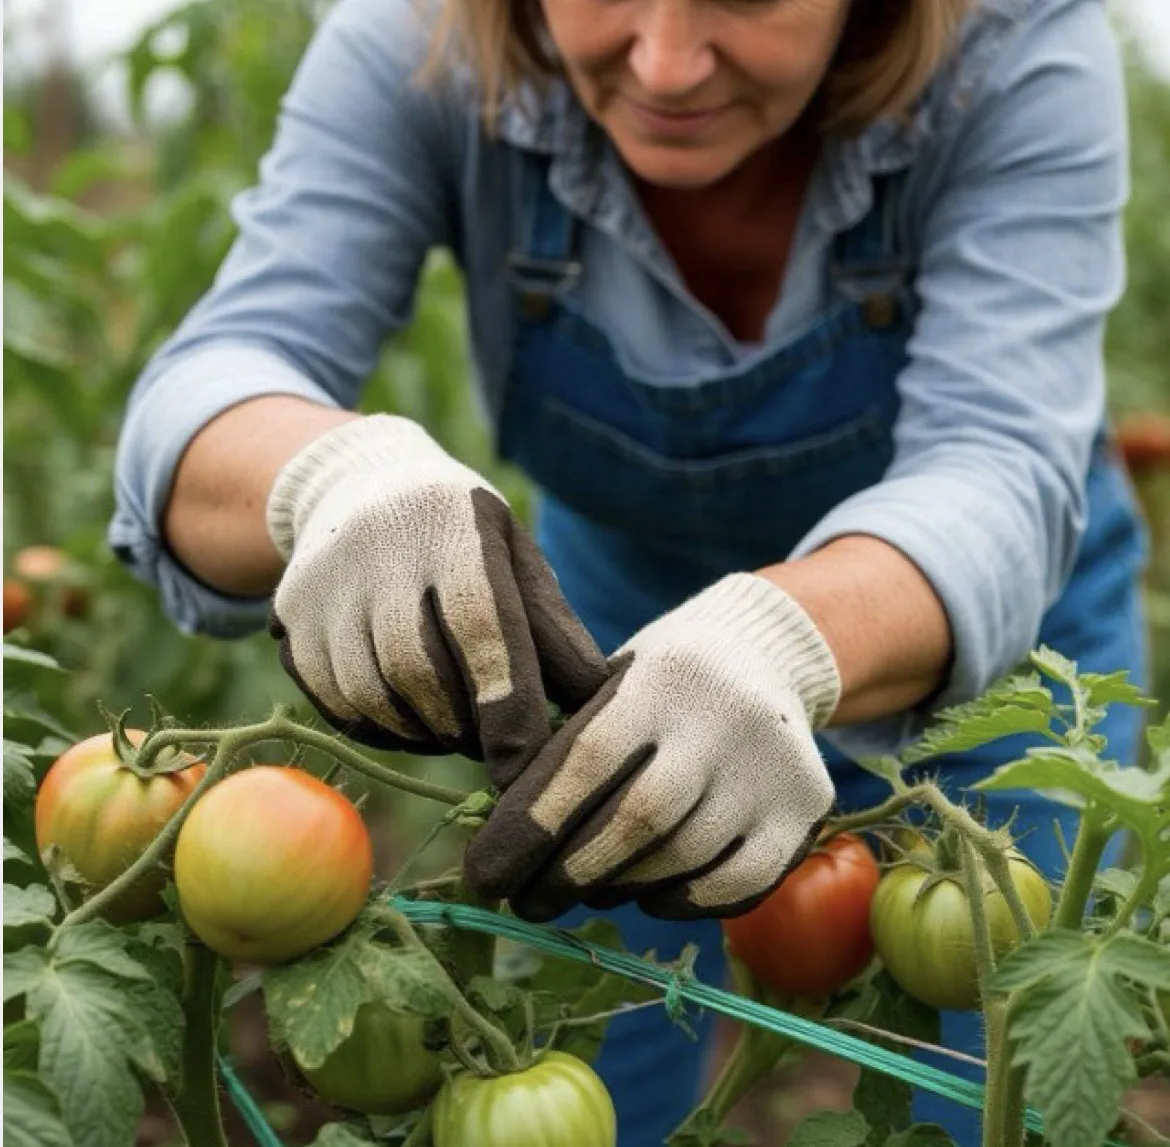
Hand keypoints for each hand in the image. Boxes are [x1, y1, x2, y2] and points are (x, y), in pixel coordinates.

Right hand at [265, 414, 607, 785]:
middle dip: (465, 725)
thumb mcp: (515, 557)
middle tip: (494, 740)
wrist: (358, 487)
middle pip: (420, 671)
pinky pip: (337, 703)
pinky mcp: (291, 618)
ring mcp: (323, 585)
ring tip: (455, 726)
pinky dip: (382, 728)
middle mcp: (376, 549)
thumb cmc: (461, 534)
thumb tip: (596, 704)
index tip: (526, 768)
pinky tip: (410, 715)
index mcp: (449, 525)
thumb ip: (554, 629)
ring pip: (373, 696)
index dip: (506, 707)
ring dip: (423, 732)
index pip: (479, 628)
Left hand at [464, 573, 841, 920]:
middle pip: (637, 821)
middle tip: (527, 901)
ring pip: (682, 860)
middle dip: (568, 872)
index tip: (486, 874)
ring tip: (584, 890)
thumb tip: (506, 846)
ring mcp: (775, 765)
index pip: (588, 760)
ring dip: (618, 890)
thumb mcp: (612, 682)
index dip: (531, 826)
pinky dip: (680, 903)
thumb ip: (565, 749)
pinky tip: (648, 897)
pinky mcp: (807, 807)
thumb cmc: (658, 681)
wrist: (761, 657)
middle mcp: (728, 715)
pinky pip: (736, 885)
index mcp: (665, 673)